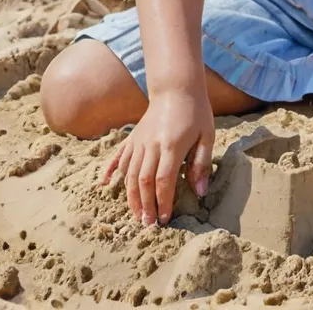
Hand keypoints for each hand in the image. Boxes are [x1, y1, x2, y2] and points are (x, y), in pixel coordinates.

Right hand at [101, 86, 213, 225]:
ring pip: (130, 173)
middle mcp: (151, 145)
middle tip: (148, 225)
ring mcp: (139, 141)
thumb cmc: (195, 112)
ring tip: (136, 215)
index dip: (163, 202)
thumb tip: (200, 193)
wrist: (176, 87)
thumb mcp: (207, 136)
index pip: (164, 180)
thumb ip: (202, 164)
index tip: (164, 219)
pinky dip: (113, 172)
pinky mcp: (133, 137)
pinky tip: (106, 185)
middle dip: (145, 205)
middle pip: (143, 181)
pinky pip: (120, 157)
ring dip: (132, 196)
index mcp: (171, 145)